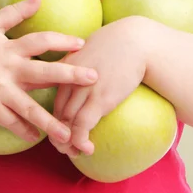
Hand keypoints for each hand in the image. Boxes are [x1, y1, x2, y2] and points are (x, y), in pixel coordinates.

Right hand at [0, 0, 97, 144]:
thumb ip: (16, 12)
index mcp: (9, 47)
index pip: (40, 41)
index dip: (62, 40)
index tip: (82, 43)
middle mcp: (7, 69)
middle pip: (43, 73)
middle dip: (70, 76)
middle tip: (94, 78)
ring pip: (28, 107)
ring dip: (50, 120)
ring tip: (69, 132)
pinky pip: (10, 121)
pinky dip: (24, 130)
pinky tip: (38, 136)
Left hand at [49, 17, 147, 156]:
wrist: (137, 40)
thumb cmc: (118, 42)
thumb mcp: (90, 47)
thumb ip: (80, 60)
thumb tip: (80, 71)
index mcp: (66, 66)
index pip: (55, 98)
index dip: (56, 118)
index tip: (65, 129)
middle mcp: (70, 78)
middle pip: (57, 113)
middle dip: (59, 135)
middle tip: (67, 148)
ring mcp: (84, 89)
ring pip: (66, 123)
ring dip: (68, 143)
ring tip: (75, 153)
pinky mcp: (99, 99)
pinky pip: (82, 126)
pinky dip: (80, 141)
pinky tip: (88, 148)